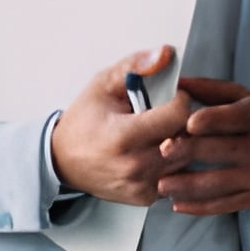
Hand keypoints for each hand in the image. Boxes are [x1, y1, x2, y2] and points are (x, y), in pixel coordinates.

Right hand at [49, 47, 197, 205]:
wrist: (63, 161)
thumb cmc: (84, 122)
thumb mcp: (103, 84)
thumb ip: (136, 66)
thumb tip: (165, 53)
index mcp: (124, 137)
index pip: (178, 116)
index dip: (180, 100)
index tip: (171, 96)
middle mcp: (134, 166)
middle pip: (186, 137)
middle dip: (182, 121)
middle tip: (164, 114)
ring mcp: (141, 185)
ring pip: (187, 158)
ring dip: (181, 142)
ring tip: (159, 131)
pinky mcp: (146, 197)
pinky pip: (177, 176)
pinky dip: (173, 162)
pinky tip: (156, 150)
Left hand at [149, 77, 249, 214]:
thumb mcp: (244, 99)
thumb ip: (210, 90)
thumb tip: (175, 82)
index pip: (234, 118)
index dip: (211, 120)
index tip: (187, 123)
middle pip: (221, 150)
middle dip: (189, 151)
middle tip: (162, 151)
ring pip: (219, 183)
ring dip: (187, 185)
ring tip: (161, 184)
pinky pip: (224, 205)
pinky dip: (199, 207)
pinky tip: (177, 204)